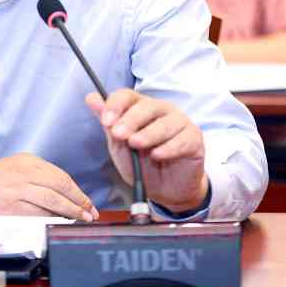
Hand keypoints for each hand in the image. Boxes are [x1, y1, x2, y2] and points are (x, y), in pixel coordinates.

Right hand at [0, 152, 98, 220]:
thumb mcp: (17, 166)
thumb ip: (40, 174)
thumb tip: (68, 193)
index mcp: (28, 161)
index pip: (61, 177)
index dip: (78, 193)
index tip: (88, 204)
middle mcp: (23, 174)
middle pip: (59, 189)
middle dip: (78, 203)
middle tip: (89, 214)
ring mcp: (16, 191)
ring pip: (50, 203)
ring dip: (67, 214)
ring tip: (78, 220)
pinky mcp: (10, 208)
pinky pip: (36, 216)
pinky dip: (50, 220)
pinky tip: (57, 223)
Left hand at [85, 89, 207, 212]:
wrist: (164, 190)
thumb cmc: (141, 164)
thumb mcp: (118, 146)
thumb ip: (107, 123)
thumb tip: (91, 98)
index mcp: (140, 107)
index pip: (127, 96)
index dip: (115, 106)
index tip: (105, 122)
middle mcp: (161, 110)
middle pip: (147, 106)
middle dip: (131, 120)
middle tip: (119, 134)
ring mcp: (180, 122)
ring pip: (165, 122)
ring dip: (149, 133)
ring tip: (136, 144)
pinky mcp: (194, 138)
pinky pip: (183, 139)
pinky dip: (169, 147)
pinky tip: (158, 155)